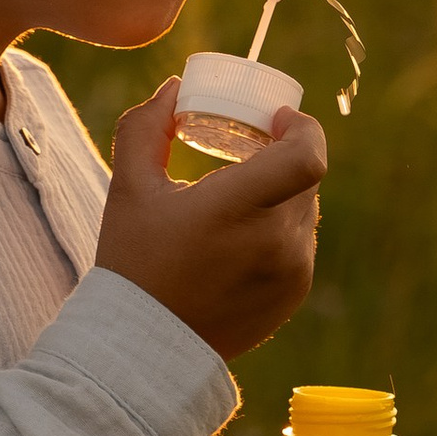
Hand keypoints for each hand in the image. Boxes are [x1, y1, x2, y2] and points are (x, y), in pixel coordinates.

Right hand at [96, 77, 326, 364]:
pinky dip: (280, 231)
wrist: (144, 346)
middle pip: (303, 177)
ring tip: (242, 197)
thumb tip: (174, 88)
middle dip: (281, 157)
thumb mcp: (129, 189)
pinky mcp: (293, 295)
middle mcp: (276, 241)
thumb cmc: (134, 263)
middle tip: (250, 150)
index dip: (302, 127)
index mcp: (238, 209)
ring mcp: (291, 272)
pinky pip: (300, 245)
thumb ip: (146, 128)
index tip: (277, 119)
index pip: (307, 155)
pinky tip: (243, 237)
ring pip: (304, 210)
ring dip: (281, 194)